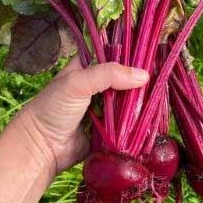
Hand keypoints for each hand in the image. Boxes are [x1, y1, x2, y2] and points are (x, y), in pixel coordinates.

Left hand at [13, 61, 149, 177]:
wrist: (41, 146)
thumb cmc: (52, 108)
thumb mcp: (76, 83)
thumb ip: (107, 74)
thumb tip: (143, 75)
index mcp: (86, 68)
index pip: (113, 55)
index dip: (131, 55)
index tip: (153, 55)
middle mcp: (96, 86)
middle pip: (125, 80)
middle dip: (140, 82)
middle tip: (160, 81)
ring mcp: (104, 108)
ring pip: (130, 102)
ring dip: (141, 103)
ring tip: (160, 99)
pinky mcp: (109, 129)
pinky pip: (128, 124)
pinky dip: (137, 123)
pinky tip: (152, 119)